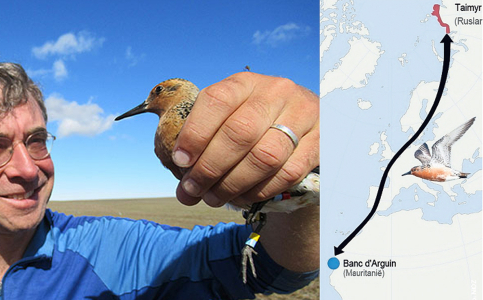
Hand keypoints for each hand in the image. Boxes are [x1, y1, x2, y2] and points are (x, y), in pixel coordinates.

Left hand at [172, 72, 318, 206]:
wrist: (305, 124)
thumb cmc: (254, 123)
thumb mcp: (231, 113)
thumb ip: (204, 131)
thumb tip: (174, 163)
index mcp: (246, 82)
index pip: (217, 100)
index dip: (195, 133)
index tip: (180, 161)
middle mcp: (277, 92)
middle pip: (239, 133)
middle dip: (209, 167)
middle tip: (191, 190)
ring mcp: (303, 115)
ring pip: (264, 157)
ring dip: (233, 184)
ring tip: (212, 198)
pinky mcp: (320, 141)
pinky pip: (288, 173)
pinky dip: (259, 190)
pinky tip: (241, 197)